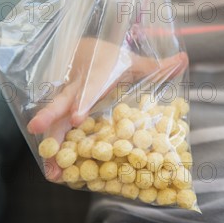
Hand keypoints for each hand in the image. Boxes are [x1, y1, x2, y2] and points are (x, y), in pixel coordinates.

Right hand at [27, 37, 187, 180]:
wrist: (83, 51)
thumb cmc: (110, 60)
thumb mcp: (132, 61)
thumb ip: (156, 66)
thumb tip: (185, 58)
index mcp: (95, 74)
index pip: (88, 87)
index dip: (84, 101)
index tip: (79, 118)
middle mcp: (78, 88)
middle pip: (62, 102)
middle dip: (52, 116)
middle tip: (38, 130)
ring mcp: (68, 102)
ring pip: (55, 121)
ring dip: (50, 142)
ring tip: (49, 167)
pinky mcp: (64, 113)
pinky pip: (56, 131)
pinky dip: (54, 150)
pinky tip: (54, 171)